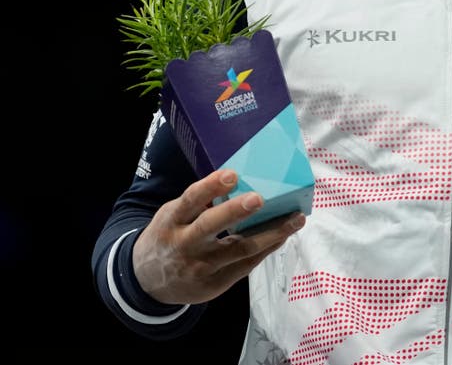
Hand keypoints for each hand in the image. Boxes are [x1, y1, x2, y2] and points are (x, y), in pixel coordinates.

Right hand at [132, 169, 304, 305]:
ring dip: (271, 234)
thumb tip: (240, 180)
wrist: (148, 283)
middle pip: (210, 226)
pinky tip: (283, 236)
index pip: (190, 201)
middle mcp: (184, 245)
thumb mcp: (173, 217)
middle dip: (235, 212)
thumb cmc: (170, 237)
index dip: (209, 187)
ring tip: (295, 219)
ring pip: (239, 250)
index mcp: (172, 221)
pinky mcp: (214, 284)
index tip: (231, 175)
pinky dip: (266, 249)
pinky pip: (245, 265)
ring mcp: (200, 267)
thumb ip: (198, 204)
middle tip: (259, 198)